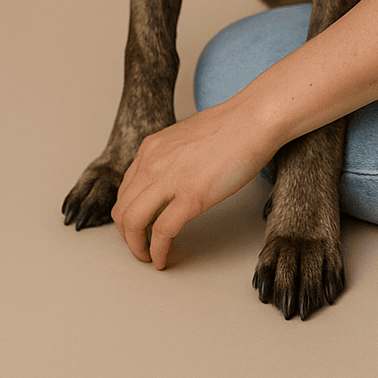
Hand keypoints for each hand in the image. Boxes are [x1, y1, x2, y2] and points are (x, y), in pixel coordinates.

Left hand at [112, 96, 271, 268]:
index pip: (125, 189)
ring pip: (133, 223)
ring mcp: (169, 180)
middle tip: (140, 246)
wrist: (254, 119)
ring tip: (148, 257)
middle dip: (128, 235)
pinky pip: (161, 233)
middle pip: (122, 209)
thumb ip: (171, 158)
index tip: (137, 226)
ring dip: (137, 246)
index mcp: (152, 148)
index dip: (128, 213)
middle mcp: (152, 162)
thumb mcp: (186, 138)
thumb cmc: (232, 126)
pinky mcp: (190, 197)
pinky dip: (158, 252)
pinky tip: (164, 259)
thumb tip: (172, 179)